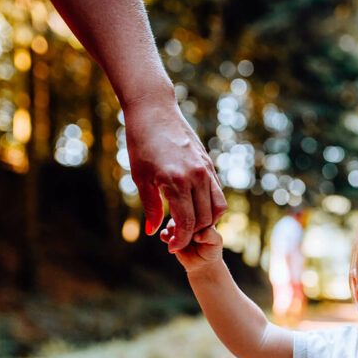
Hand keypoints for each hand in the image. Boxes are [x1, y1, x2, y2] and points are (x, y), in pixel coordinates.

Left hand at [122, 93, 227, 251]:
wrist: (154, 109)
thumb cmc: (141, 142)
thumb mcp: (140, 177)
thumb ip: (150, 207)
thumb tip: (153, 231)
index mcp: (175, 182)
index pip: (186, 223)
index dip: (180, 241)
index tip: (171, 248)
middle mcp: (196, 177)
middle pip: (204, 219)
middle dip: (192, 234)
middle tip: (178, 237)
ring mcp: (205, 169)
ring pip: (217, 207)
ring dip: (206, 221)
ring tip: (190, 224)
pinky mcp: (209, 164)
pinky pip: (217, 192)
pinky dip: (210, 206)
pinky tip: (195, 207)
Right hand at [161, 221, 223, 272]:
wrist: (202, 263)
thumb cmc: (211, 250)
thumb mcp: (215, 241)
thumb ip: (210, 234)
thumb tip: (196, 235)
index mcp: (200, 215)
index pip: (195, 213)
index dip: (197, 224)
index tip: (202, 234)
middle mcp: (187, 218)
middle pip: (180, 217)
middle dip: (186, 229)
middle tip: (194, 240)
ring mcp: (177, 226)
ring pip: (171, 224)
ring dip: (177, 235)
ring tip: (186, 243)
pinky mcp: (169, 235)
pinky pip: (164, 234)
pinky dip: (169, 239)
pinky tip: (177, 246)